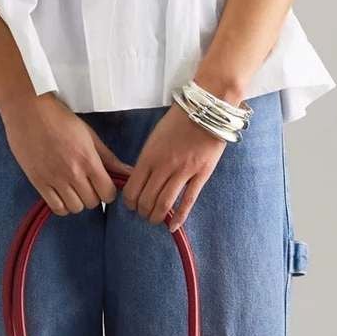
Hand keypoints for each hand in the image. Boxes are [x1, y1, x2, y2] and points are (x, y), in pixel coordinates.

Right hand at [0, 92, 132, 213]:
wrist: (28, 111)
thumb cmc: (60, 119)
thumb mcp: (89, 135)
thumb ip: (109, 158)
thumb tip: (128, 172)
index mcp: (88, 159)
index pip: (108, 193)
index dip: (108, 192)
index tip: (103, 185)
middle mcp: (72, 172)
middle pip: (92, 202)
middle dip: (94, 196)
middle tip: (88, 184)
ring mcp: (54, 179)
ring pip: (75, 208)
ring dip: (78, 201)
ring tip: (74, 189)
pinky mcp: (38, 182)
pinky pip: (55, 207)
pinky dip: (62, 206)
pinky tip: (61, 194)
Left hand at [118, 106, 226, 230]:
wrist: (207, 109)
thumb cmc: (179, 120)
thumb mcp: (155, 137)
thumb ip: (147, 159)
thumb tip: (139, 179)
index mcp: (149, 156)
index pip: (132, 188)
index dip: (129, 201)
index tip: (131, 205)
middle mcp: (164, 166)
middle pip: (146, 199)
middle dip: (142, 211)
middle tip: (143, 214)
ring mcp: (184, 171)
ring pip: (164, 204)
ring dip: (156, 217)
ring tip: (155, 219)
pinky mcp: (201, 174)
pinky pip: (188, 200)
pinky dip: (180, 217)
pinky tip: (173, 226)